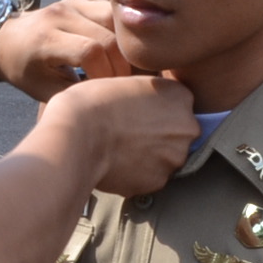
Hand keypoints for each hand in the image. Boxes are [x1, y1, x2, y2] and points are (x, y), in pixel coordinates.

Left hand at [0, 0, 129, 98]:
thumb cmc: (25, 71)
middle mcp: (60, 14)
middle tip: (121, 83)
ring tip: (125, 66)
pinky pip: (113, 11)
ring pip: (116, 19)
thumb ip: (76, 93)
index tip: (105, 91)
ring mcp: (73, 2)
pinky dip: (121, 30)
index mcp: (46, 38)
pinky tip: (119, 48)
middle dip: (121, 64)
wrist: (9, 40)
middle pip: (108, 36)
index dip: (106, 75)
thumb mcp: (44, 91)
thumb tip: (113, 97)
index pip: (90, 52)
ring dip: (126, 45)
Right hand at [47, 76, 199, 196]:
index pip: (179, 105)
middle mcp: (187, 127)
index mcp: (180, 96)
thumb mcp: (129, 82)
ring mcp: (174, 156)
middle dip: (158, 136)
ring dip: (148, 157)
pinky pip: (150, 178)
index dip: (157, 111)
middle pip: (178, 135)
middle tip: (128, 133)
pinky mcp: (158, 181)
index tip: (138, 114)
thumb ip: (151, 95)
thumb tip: (152, 107)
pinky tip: (116, 163)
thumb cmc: (92, 102)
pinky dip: (136, 174)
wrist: (76, 134)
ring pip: (165, 159)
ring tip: (118, 149)